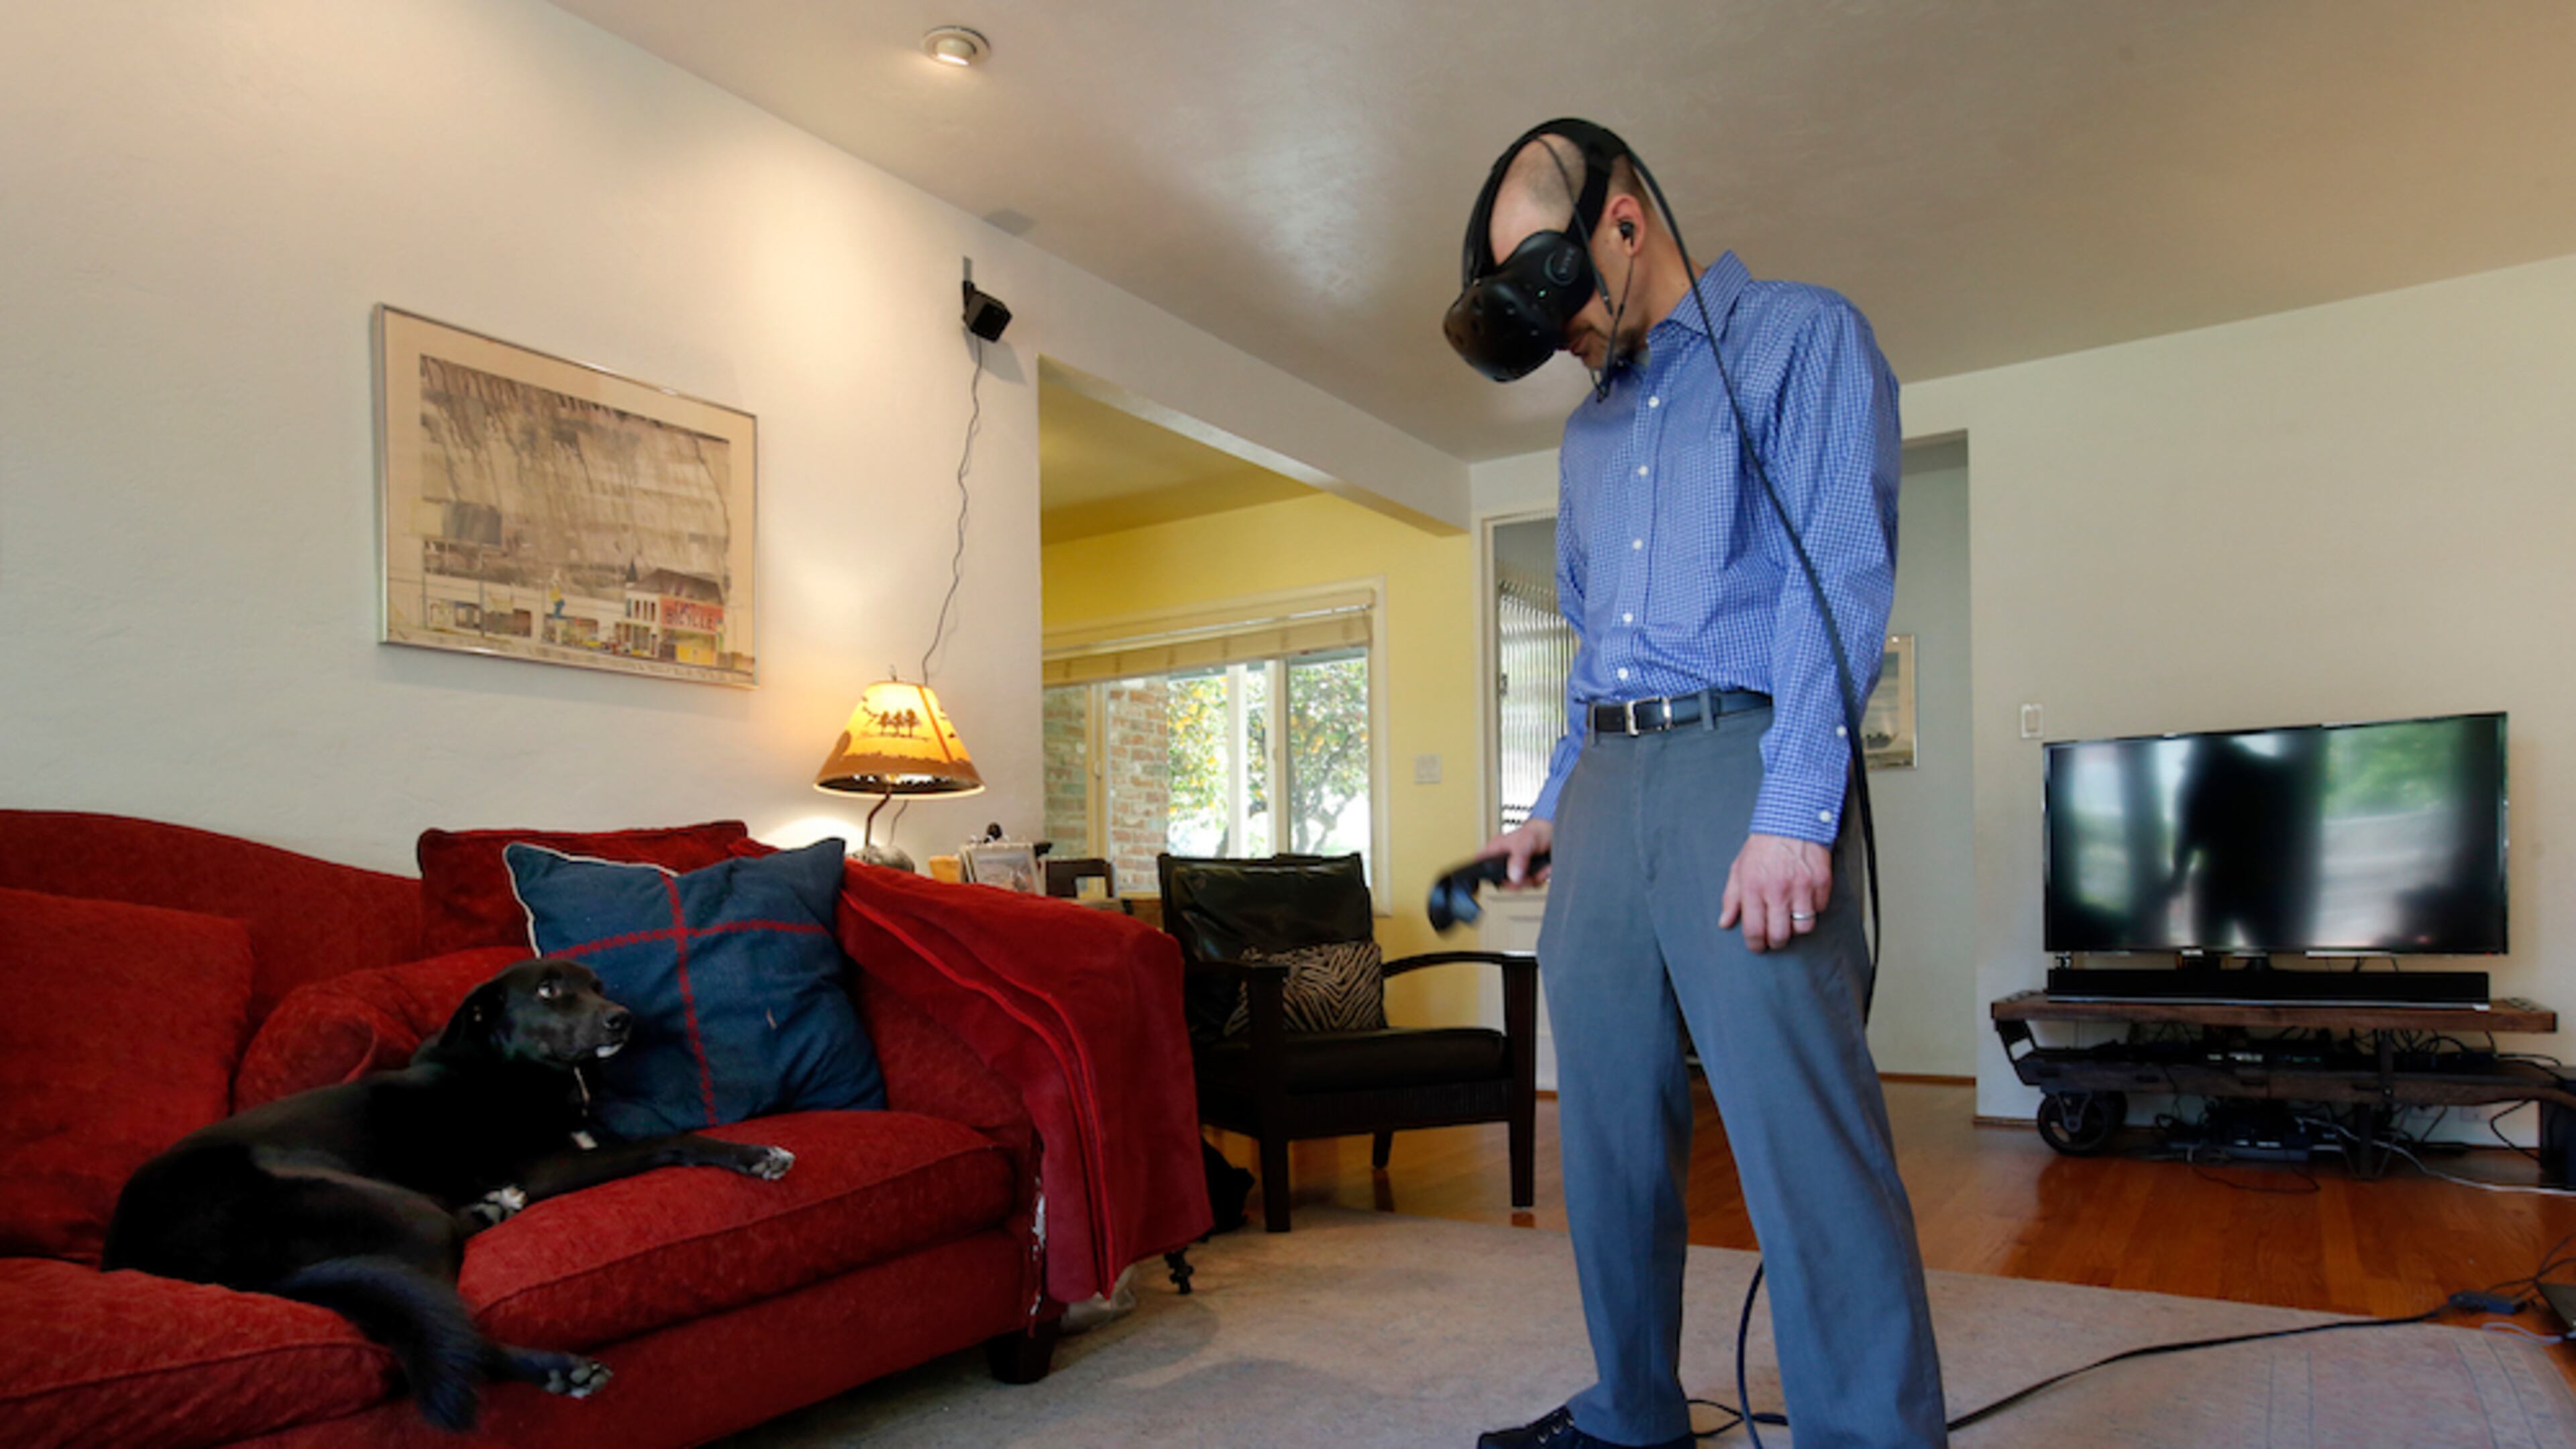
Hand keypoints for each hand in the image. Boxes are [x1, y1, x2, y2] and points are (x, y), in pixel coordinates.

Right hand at [1480, 818, 1553, 888]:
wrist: (1557, 833)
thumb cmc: (1538, 831)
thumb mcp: (1525, 841)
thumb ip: (1518, 858)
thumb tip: (1513, 875)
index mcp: (1497, 849)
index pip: (1480, 862)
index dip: (1480, 872)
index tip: (1492, 879)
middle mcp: (1505, 860)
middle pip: (1501, 881)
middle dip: (1517, 880)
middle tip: (1526, 873)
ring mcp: (1517, 868)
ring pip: (1518, 885)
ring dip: (1533, 878)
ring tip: (1539, 865)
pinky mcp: (1530, 874)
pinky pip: (1532, 885)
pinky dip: (1541, 878)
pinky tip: (1544, 868)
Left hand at [1720, 833, 1832, 952]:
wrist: (1791, 820)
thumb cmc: (1763, 845)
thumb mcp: (1739, 868)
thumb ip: (1731, 898)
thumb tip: (1725, 922)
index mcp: (1754, 888)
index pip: (1754, 930)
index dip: (1756, 944)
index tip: (1758, 946)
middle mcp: (1778, 890)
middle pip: (1780, 935)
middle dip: (1776, 941)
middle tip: (1775, 935)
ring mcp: (1802, 887)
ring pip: (1804, 927)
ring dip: (1797, 926)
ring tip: (1792, 917)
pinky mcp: (1821, 882)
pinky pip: (1820, 909)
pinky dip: (1814, 908)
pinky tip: (1806, 898)